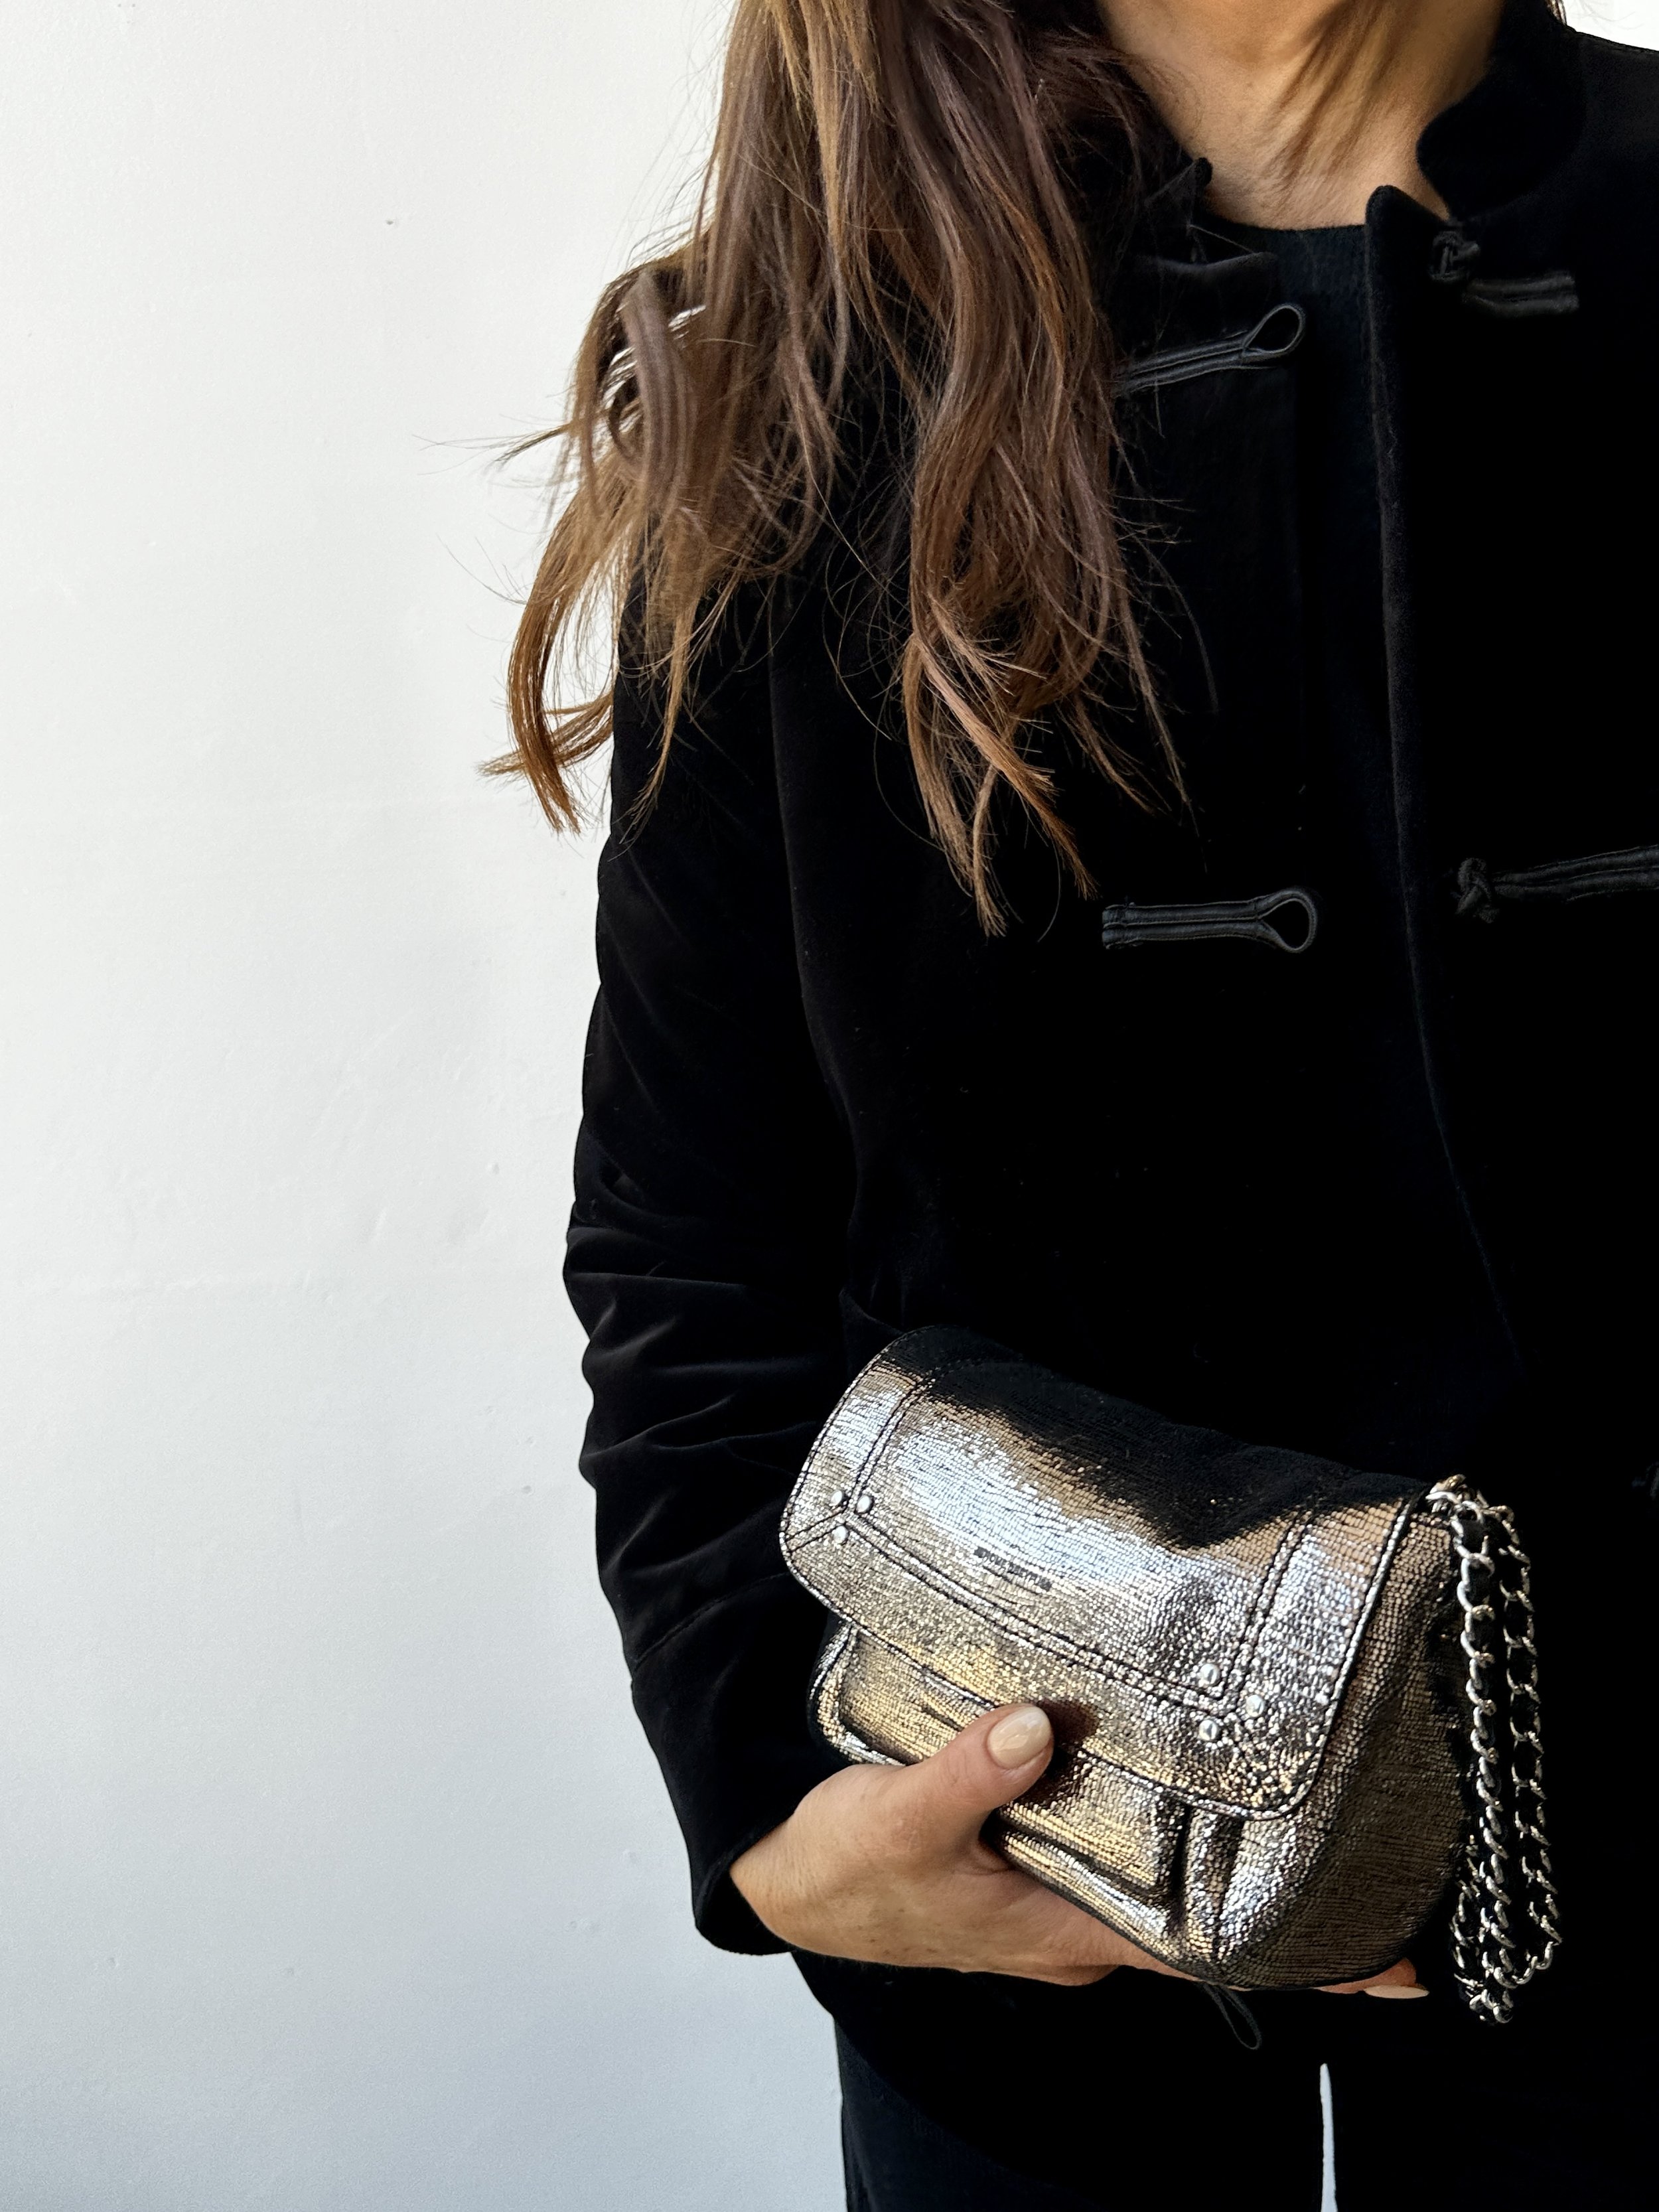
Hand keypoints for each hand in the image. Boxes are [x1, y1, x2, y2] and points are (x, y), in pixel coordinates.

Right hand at [732, 1703, 1427, 1995]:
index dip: (1308, 1959)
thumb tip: (1036, 1727)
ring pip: (1170, 1879)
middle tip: (1390, 1857)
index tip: (1399, 1961)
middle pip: (1211, 1918)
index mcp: (1067, 1929)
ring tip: (1313, 1798)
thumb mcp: (900, 1818)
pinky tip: (1187, 1767)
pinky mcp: (1040, 1856)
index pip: (1213, 1955)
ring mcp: (1065, 1894)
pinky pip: (1125, 1845)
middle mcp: (1081, 1924)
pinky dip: (1166, 1818)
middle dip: (1297, 1900)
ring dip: (1232, 1852)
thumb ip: (967, 1773)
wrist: (797, 1879)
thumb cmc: (849, 1868)